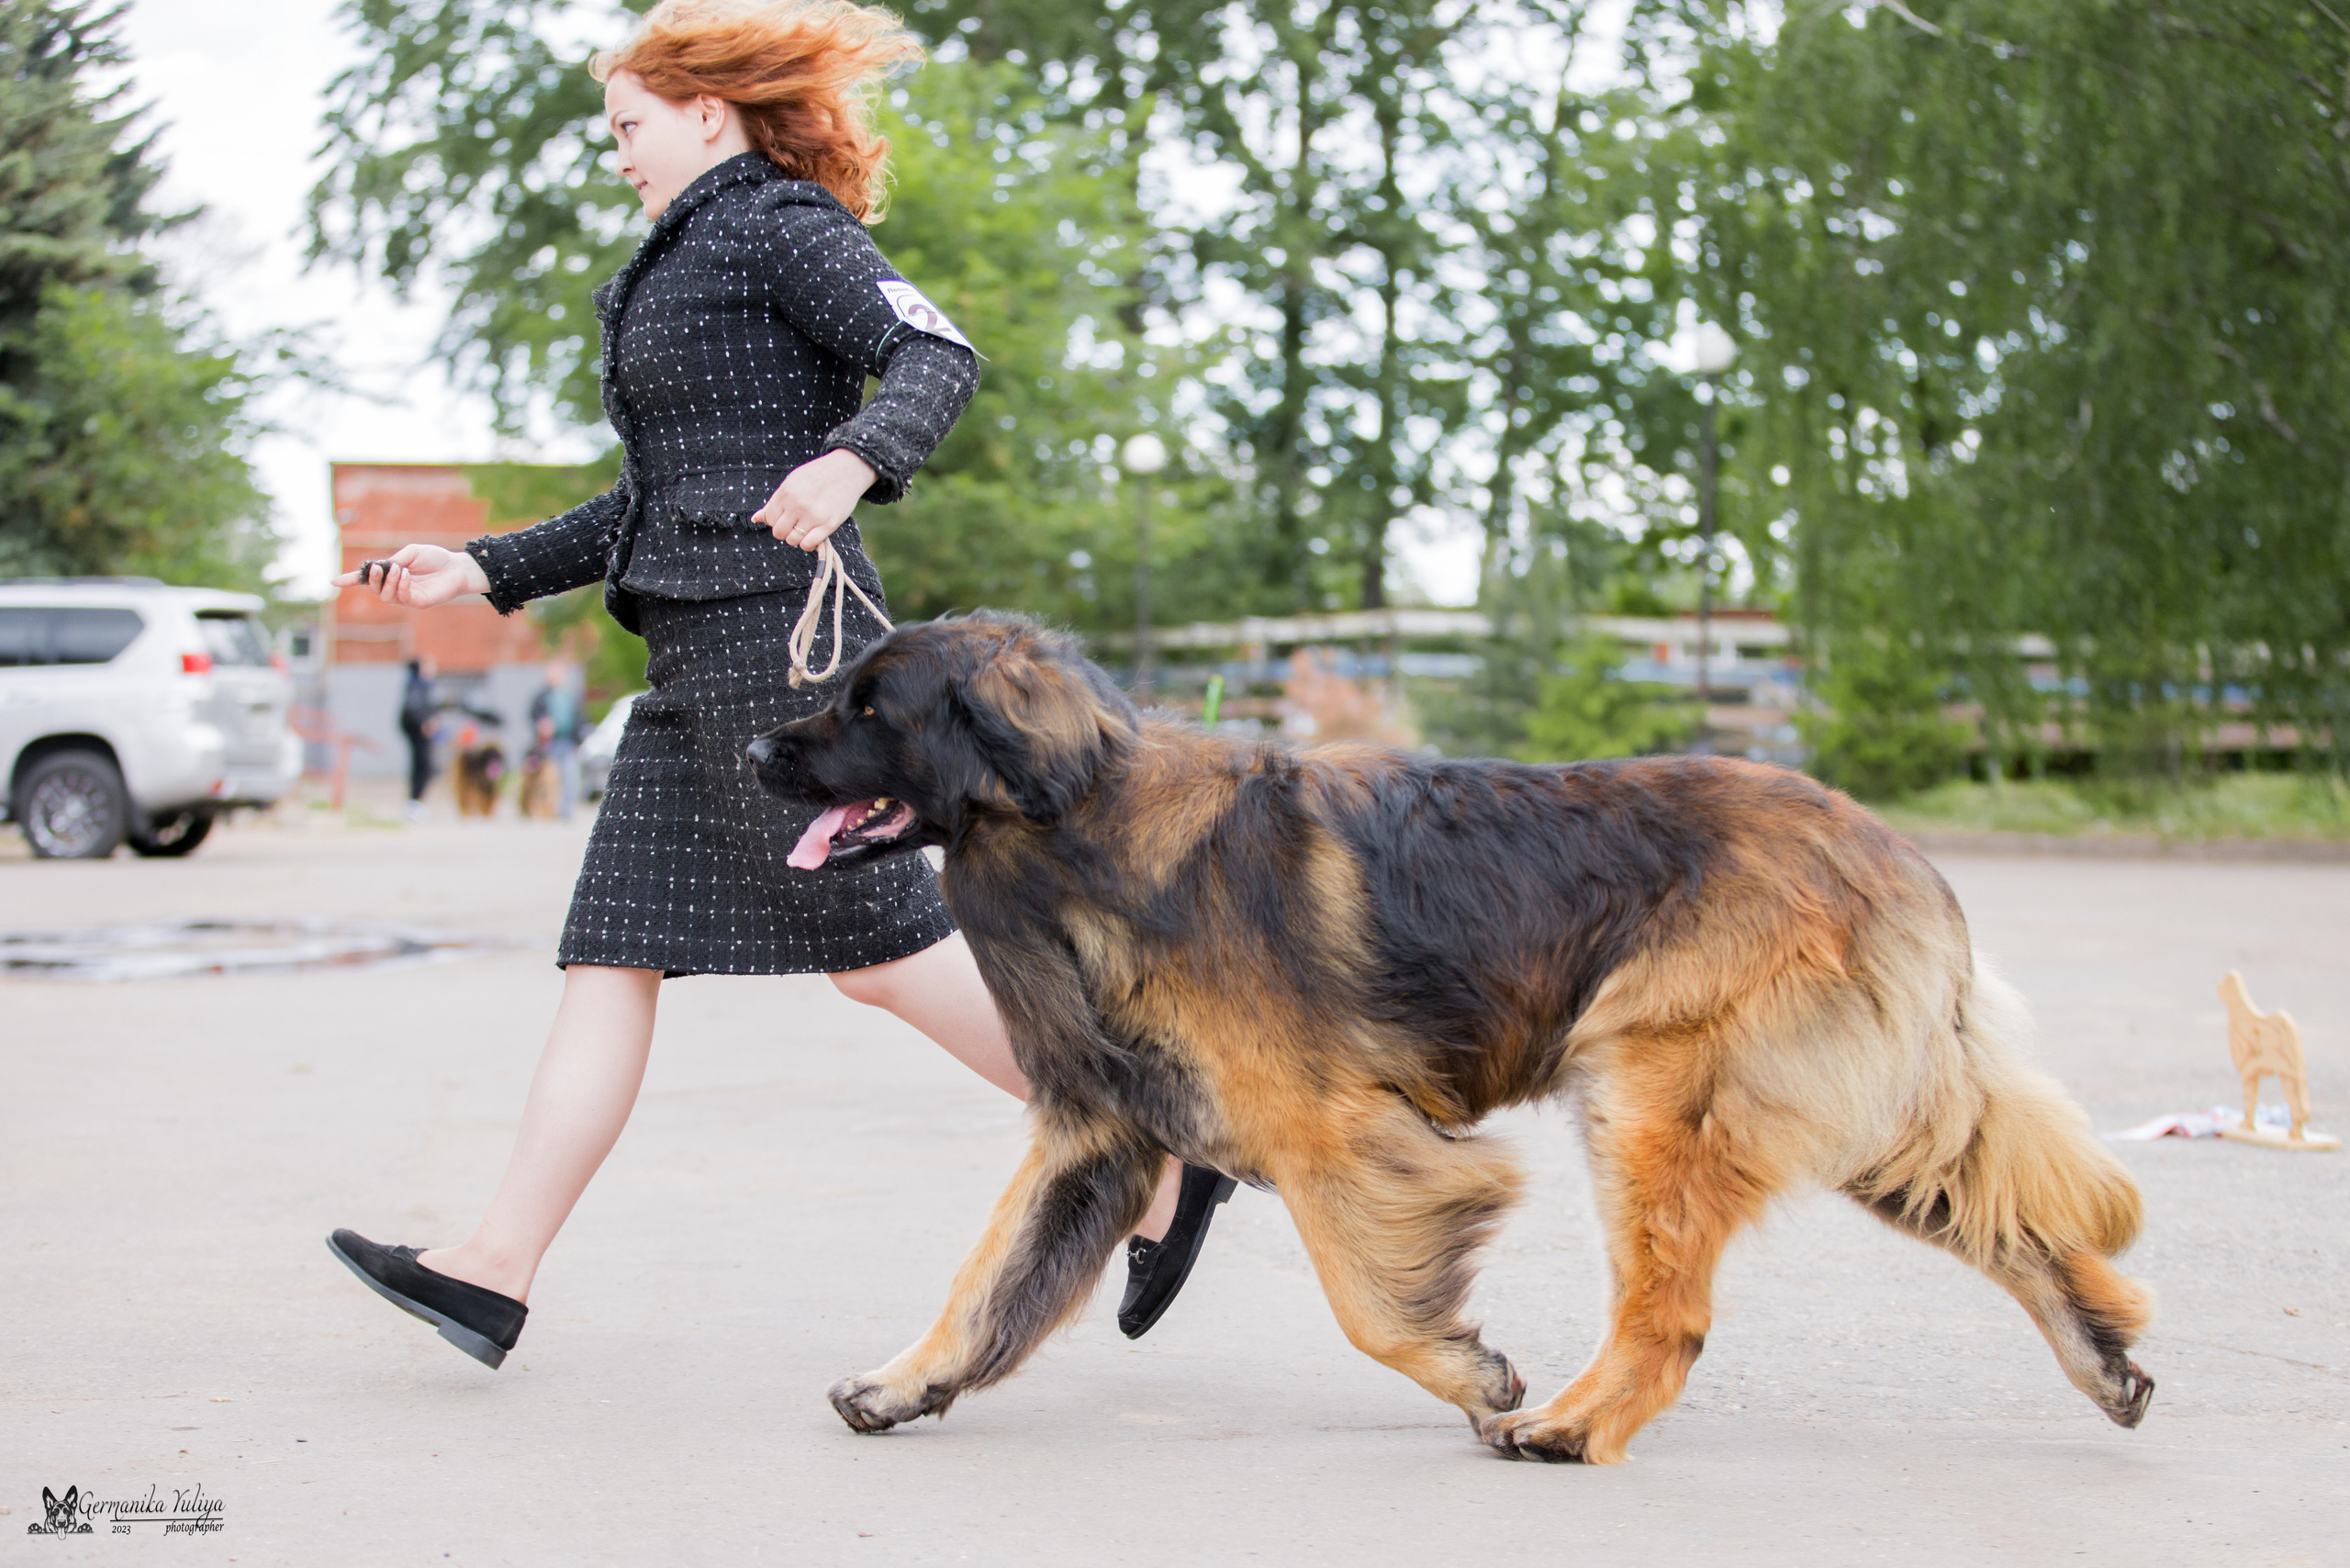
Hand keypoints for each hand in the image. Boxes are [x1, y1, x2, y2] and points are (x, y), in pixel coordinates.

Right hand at [331, 544, 491, 607]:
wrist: (457, 567)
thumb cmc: (434, 558)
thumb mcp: (410, 553)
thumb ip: (394, 560)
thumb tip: (378, 567)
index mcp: (391, 573)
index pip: (368, 579)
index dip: (351, 580)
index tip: (334, 581)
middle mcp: (396, 587)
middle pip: (374, 589)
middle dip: (372, 579)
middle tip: (377, 568)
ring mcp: (406, 597)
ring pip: (386, 596)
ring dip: (389, 582)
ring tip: (399, 569)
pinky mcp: (418, 603)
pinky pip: (402, 598)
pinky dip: (401, 586)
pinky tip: (407, 576)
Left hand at [754, 449, 875, 552]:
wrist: (846, 470)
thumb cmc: (817, 475)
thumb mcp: (792, 482)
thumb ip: (774, 502)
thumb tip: (755, 518)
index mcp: (786, 492)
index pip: (769, 519)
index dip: (775, 520)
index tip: (786, 515)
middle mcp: (797, 505)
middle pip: (779, 532)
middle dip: (784, 530)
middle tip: (795, 523)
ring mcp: (813, 516)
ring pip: (792, 540)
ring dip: (796, 537)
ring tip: (805, 527)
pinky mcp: (828, 524)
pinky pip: (808, 545)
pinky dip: (808, 543)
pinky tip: (813, 534)